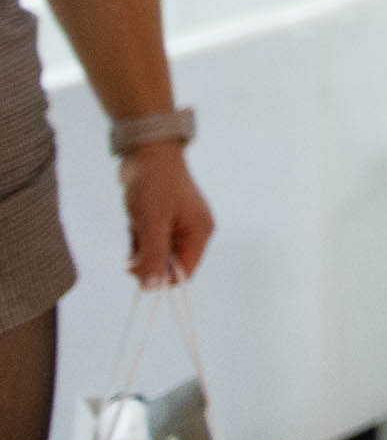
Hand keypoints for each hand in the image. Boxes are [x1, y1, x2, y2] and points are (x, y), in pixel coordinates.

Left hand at [122, 144, 212, 286]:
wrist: (147, 152)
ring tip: (136, 226)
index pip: (185, 272)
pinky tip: (135, 222)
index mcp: (200, 232)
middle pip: (170, 265)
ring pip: (158, 255)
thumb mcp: (152, 223)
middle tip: (133, 246)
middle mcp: (194, 231)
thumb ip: (154, 256)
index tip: (137, 270)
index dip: (161, 277)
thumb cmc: (154, 184)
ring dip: (141, 248)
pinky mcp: (167, 220)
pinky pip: (153, 242)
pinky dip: (140, 238)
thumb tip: (152, 288)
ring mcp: (181, 226)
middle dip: (148, 260)